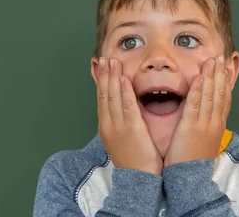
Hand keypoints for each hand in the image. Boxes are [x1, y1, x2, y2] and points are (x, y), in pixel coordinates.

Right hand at [96, 57, 162, 174]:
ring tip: (112, 62)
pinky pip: (127, 106)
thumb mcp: (122, 138)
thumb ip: (121, 121)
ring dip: (112, 77)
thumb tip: (123, 108)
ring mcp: (118, 126)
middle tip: (105, 58)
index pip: (102, 99)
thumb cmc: (134, 160)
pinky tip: (123, 79)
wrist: (137, 179)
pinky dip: (124, 91)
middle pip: (104, 94)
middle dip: (104, 75)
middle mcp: (109, 124)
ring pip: (113, 97)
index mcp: (106, 126)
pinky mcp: (131, 129)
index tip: (102, 66)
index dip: (102, 81)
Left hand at [163, 55, 230, 166]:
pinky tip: (200, 77)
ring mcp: (204, 123)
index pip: (225, 99)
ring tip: (212, 60)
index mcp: (218, 125)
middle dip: (220, 73)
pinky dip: (198, 89)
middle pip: (220, 93)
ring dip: (211, 76)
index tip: (227, 68)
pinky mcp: (190, 126)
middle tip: (221, 57)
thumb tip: (207, 115)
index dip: (226, 82)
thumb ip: (207, 126)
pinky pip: (195, 103)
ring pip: (210, 95)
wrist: (190, 178)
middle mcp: (214, 122)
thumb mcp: (206, 141)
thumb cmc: (194, 160)